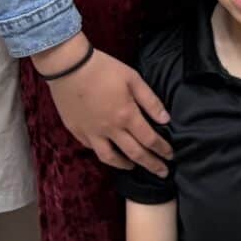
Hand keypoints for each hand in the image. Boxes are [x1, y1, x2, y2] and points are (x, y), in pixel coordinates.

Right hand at [46, 51, 173, 174]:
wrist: (68, 67)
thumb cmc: (104, 69)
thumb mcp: (132, 78)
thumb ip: (150, 100)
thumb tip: (166, 119)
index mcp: (126, 115)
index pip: (149, 139)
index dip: (162, 150)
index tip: (171, 156)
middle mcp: (110, 130)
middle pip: (134, 154)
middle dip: (151, 164)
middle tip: (163, 173)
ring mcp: (91, 133)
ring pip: (110, 158)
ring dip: (125, 165)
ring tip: (134, 167)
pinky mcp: (77, 132)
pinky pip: (93, 149)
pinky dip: (104, 153)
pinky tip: (109, 151)